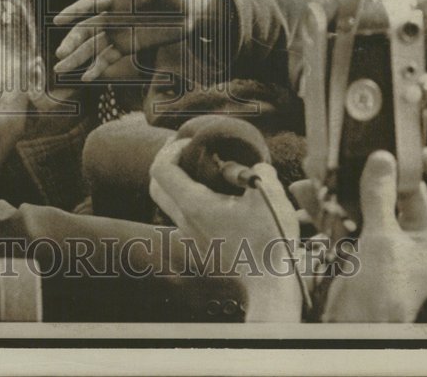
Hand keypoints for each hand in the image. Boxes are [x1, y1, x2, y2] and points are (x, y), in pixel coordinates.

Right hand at [53, 0, 215, 81]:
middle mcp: (113, 17)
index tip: (58, 21)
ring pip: (92, 47)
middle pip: (86, 30)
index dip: (73, 12)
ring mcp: (119, 33)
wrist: (191, 14)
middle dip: (72, 42)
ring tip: (60, 70)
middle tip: (60, 53)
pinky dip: (96, 68)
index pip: (89, 5)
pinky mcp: (128, 47)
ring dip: (77, 58)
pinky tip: (85, 78)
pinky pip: (108, 58)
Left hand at [150, 138, 302, 321]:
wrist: (270, 284)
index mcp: (194, 205)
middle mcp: (184, 220)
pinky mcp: (199, 242)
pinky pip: (183, 212)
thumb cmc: (270, 241)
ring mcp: (189, 234)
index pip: (161, 168)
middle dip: (169, 161)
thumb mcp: (270, 195)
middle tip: (192, 151)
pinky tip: (219, 193)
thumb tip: (255, 165)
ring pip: (168, 200)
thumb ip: (260, 170)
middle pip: (156, 183)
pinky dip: (191, 195)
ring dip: (180, 179)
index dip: (172, 148)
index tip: (194, 143)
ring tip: (209, 170)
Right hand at [291, 148, 426, 321]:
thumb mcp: (383, 239)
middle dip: (382, 173)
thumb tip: (382, 160)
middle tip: (364, 154)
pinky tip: (307, 194)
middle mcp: (416, 239)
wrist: (353, 331)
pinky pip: (346, 220)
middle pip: (407, 195)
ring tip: (325, 170)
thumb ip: (379, 196)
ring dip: (348, 188)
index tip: (420, 151)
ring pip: (371, 205)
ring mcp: (387, 244)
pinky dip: (328, 207)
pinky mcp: (360, 250)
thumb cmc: (383, 296)